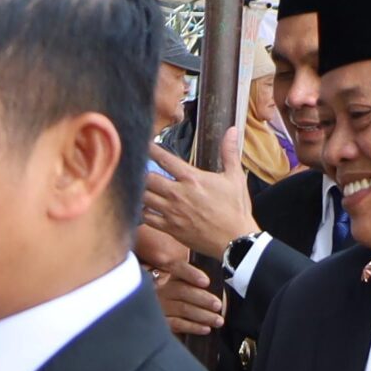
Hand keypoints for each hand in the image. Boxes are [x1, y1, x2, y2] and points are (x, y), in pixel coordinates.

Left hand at [141, 128, 254, 257]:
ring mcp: (171, 212)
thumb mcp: (235, 177)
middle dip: (140, 171)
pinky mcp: (169, 228)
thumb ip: (229, 152)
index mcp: (192, 178)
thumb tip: (232, 130)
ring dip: (139, 190)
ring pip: (144, 197)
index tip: (142, 143)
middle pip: (147, 178)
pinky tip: (141, 206)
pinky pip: (146, 217)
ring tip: (135, 185)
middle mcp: (177, 193)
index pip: (165, 159)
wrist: (235, 239)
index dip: (151, 150)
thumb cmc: (236, 208)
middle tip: (134, 166)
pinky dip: (141, 211)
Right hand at [141, 242, 224, 335]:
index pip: (178, 268)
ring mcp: (159, 305)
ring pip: (182, 308)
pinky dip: (193, 327)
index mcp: (170, 275)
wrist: (160, 317)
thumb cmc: (184, 297)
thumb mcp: (187, 284)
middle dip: (203, 298)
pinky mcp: (161, 322)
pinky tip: (206, 329)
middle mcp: (161, 289)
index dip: (192, 274)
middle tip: (218, 305)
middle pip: (182, 290)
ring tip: (218, 320)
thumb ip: (199, 283)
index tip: (206, 282)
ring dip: (203, 315)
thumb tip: (218, 288)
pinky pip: (177, 324)